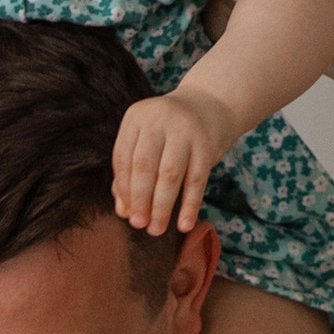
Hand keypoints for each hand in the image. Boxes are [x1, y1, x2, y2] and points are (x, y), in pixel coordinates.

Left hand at [114, 82, 238, 235]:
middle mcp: (159, 119)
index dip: (124, 189)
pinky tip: (184, 224)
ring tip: (157, 229)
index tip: (126, 214)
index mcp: (136, 117)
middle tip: (139, 225)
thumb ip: (130, 172)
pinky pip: (196, 180)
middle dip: (140, 200)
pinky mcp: (207, 143)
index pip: (123, 158)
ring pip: (170, 175)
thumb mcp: (146, 141)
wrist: (211, 104)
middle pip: (145, 167)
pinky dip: (189, 205)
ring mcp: (185, 130)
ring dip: (162, 206)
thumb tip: (122, 211)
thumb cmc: (169, 131)